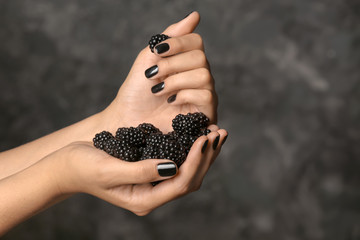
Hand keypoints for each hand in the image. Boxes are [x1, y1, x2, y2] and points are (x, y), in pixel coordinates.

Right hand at [54, 125, 226, 214]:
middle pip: (190, 179)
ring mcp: (152, 184)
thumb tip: (173, 166)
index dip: (196, 160)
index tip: (204, 137)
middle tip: (219, 132)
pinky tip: (197, 134)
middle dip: (206, 156)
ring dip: (202, 152)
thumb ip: (140, 172)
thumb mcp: (109, 170)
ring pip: (187, 171)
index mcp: (144, 200)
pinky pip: (177, 162)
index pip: (180, 183)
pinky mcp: (150, 171)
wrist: (67, 166)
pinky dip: (190, 149)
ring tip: (215, 132)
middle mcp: (152, 194)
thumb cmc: (83, 167)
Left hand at [103, 11, 216, 132]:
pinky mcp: (205, 113)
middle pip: (200, 57)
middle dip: (172, 64)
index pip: (196, 41)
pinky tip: (171, 101)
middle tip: (153, 74)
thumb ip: (172, 36)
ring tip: (158, 90)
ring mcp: (203, 94)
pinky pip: (206, 95)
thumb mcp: (150, 56)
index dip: (178, 43)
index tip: (158, 50)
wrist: (129, 117)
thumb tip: (195, 15)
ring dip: (176, 81)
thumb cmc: (138, 89)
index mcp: (186, 61)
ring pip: (204, 75)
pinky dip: (184, 95)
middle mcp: (199, 75)